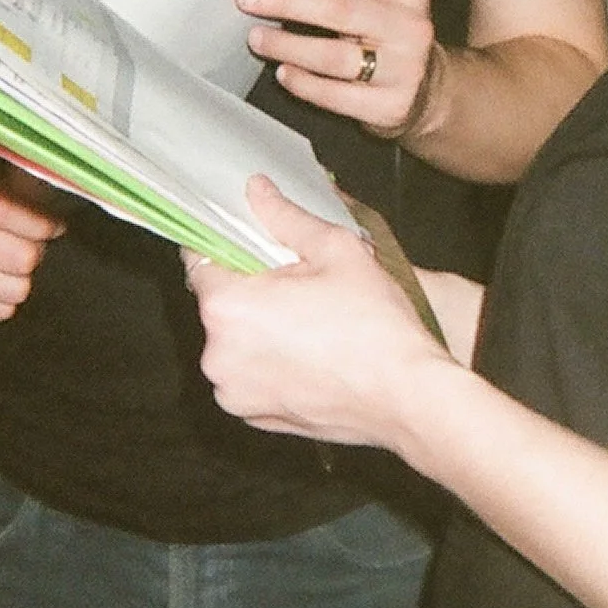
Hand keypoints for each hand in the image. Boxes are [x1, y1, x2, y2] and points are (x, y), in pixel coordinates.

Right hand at [0, 172, 64, 322]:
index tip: (55, 227)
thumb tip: (70, 196)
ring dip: (21, 279)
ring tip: (12, 264)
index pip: (5, 212)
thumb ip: (33, 188)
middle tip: (30, 245)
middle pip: (21, 259)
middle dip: (34, 253)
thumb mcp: (4, 179)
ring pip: (14, 291)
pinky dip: (5, 300)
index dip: (41, 224)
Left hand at [187, 180, 447, 443]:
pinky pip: (250, 376)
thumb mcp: (336, 250)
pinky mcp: (255, 417)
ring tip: (309, 322)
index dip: (226, 244)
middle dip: (250, 289)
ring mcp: (234, 392)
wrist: (408, 397)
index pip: (199, 259)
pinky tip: (311, 354)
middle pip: (219, 303)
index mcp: (227, 308)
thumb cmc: (375, 327)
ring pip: (235, 341)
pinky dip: (269, 363)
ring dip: (259, 329)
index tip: (251, 242)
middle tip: (298, 284)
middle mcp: (218, 355)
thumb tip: (258, 190)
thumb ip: (286, 217)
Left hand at [234, 0, 442, 140]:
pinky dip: (305, 83)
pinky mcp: (389, 106)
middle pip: (341, 11)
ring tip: (256, 37)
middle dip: (288, 2)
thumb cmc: (390, 25)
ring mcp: (402, 70)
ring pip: (334, 56)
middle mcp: (411, 27)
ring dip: (288, 46)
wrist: (427, 89)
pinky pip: (336, 96)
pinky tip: (283, 72)